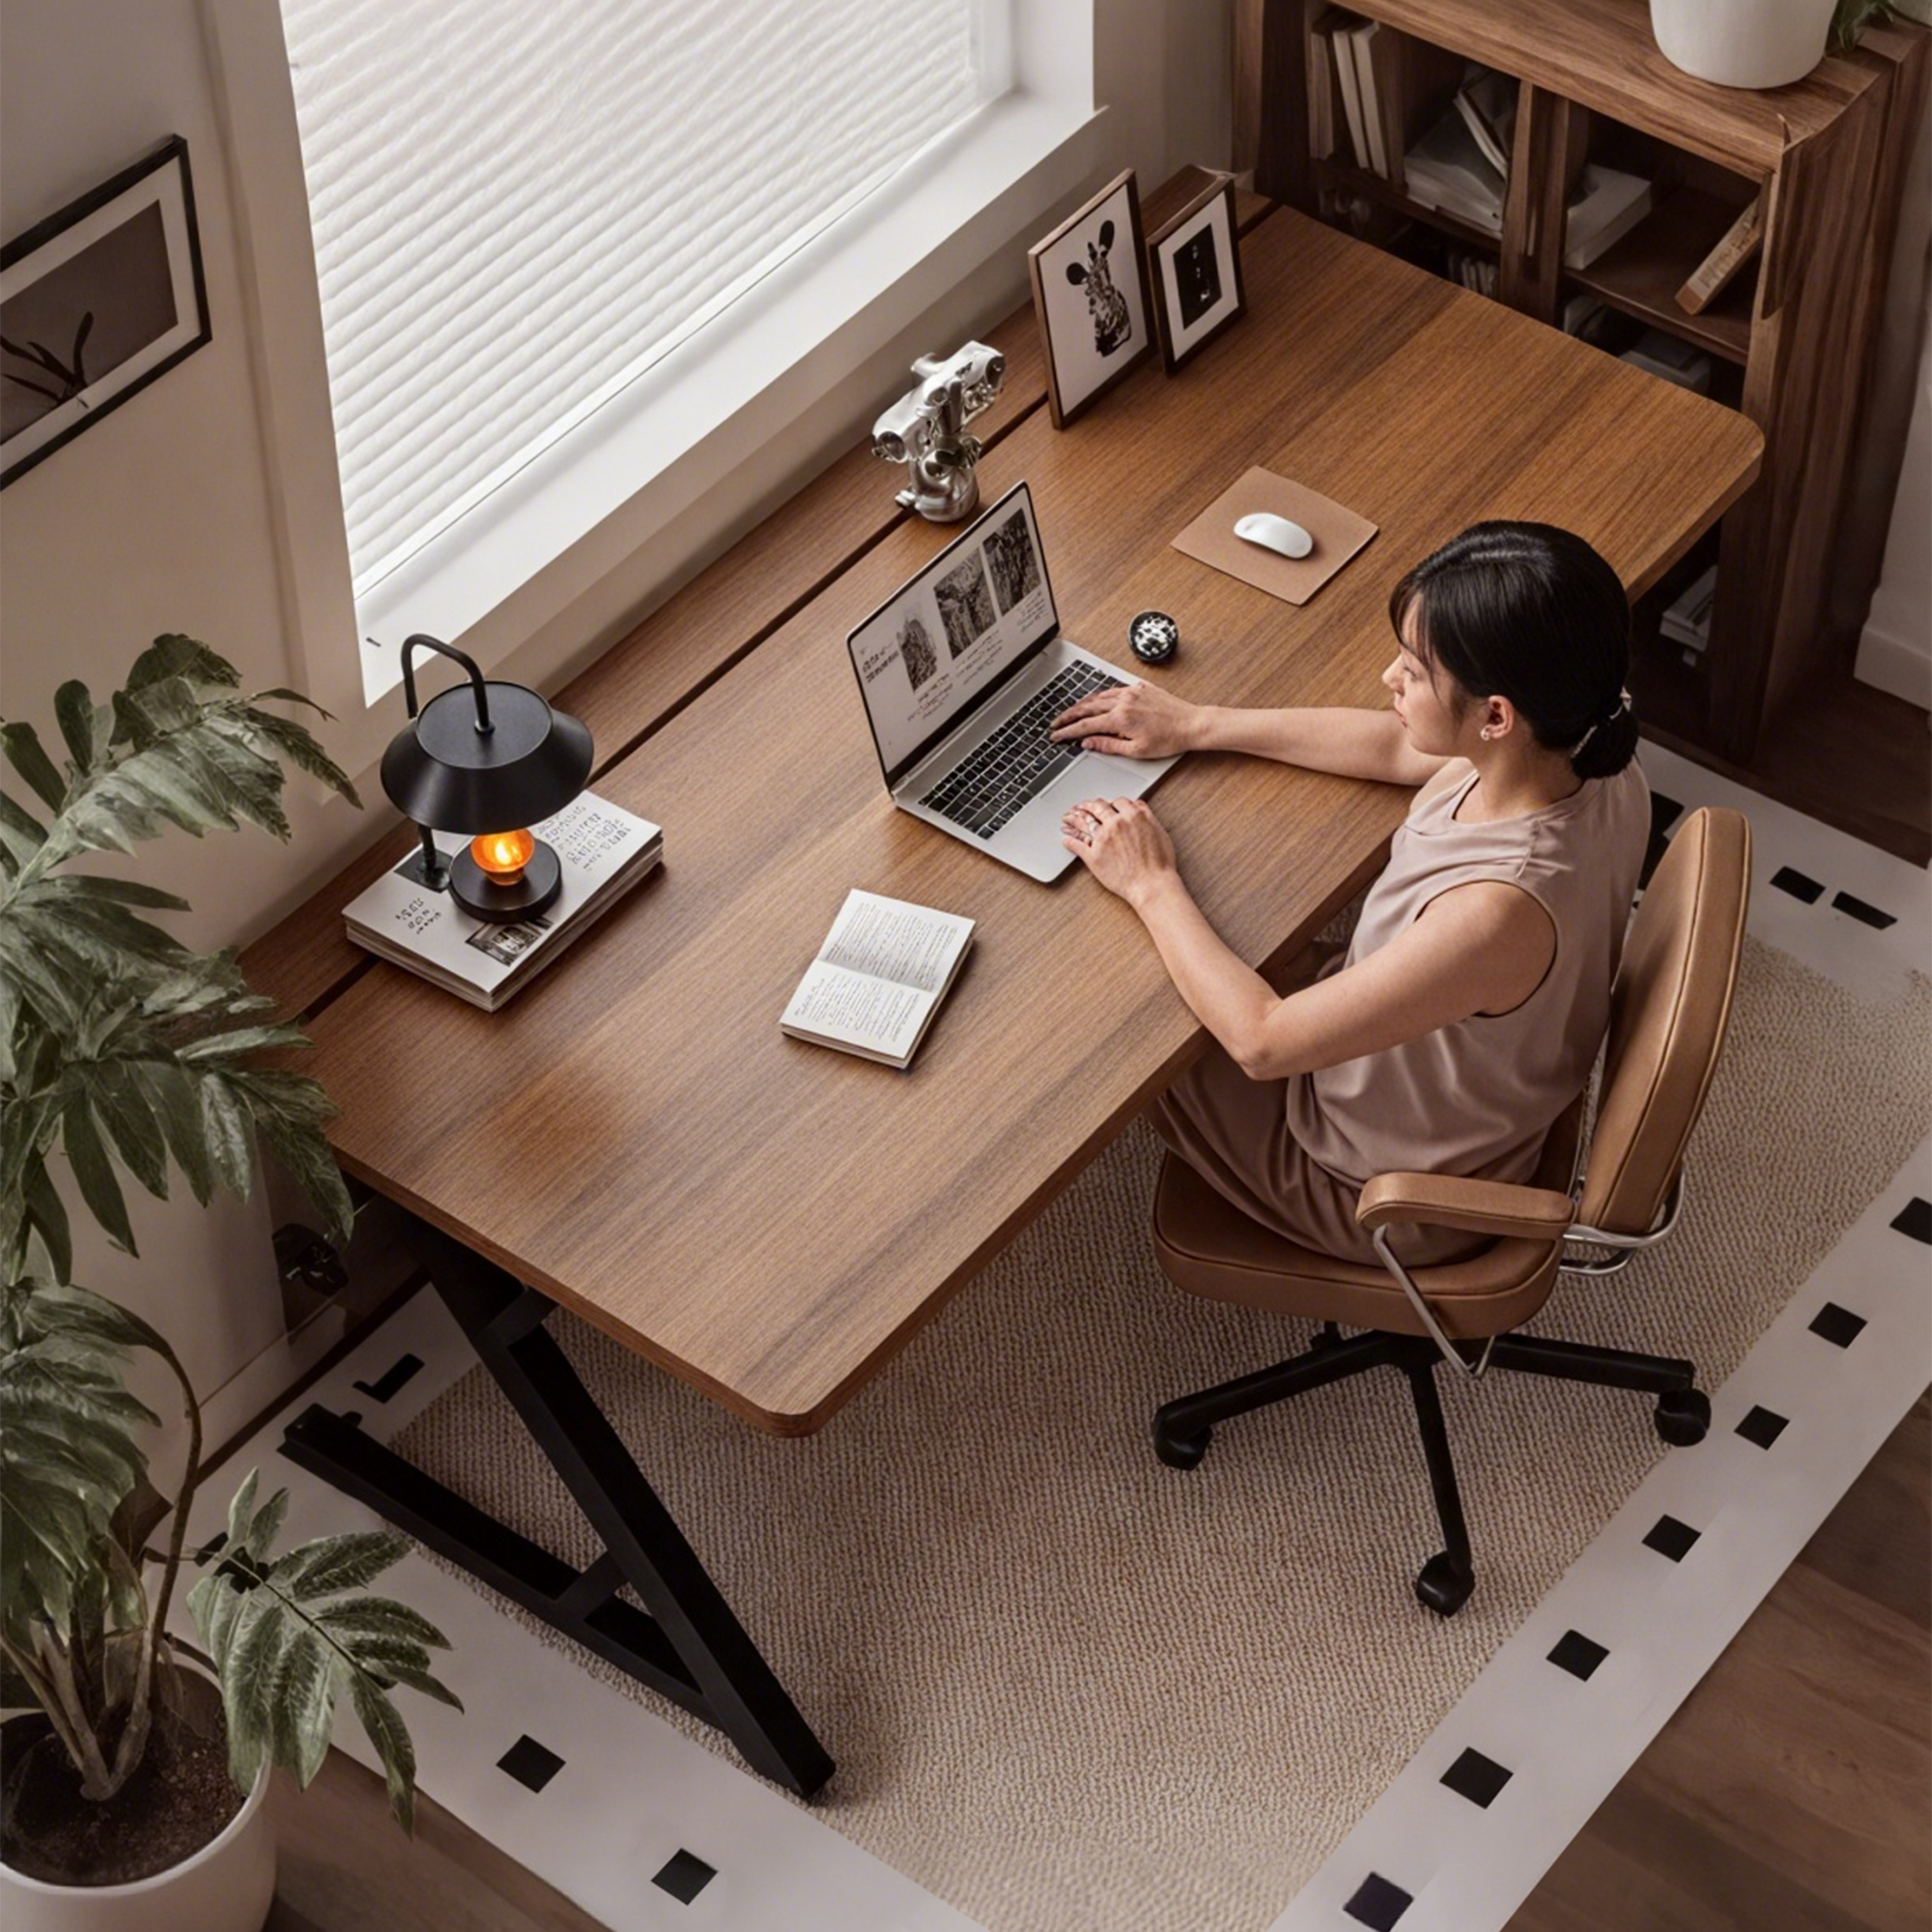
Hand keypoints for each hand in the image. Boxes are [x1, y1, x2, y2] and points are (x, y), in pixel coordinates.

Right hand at [1050, 680, 1200, 758]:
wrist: (1191, 724)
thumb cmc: (1169, 739)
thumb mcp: (1136, 751)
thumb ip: (1108, 745)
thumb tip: (1088, 743)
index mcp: (1120, 718)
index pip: (1085, 725)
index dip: (1067, 732)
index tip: (1056, 736)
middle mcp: (1123, 701)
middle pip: (1086, 708)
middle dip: (1068, 716)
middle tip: (1056, 724)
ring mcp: (1131, 692)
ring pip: (1097, 696)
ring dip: (1081, 705)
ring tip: (1070, 713)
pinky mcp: (1139, 688)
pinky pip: (1112, 690)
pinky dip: (1099, 696)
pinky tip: (1095, 701)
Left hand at [1061, 796, 1178, 906]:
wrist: (1151, 885)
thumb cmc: (1159, 864)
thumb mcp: (1159, 832)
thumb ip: (1147, 817)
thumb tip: (1138, 808)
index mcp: (1133, 816)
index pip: (1117, 802)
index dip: (1110, 803)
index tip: (1106, 805)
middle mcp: (1116, 823)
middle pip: (1098, 808)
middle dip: (1089, 806)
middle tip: (1083, 807)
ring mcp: (1102, 839)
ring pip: (1084, 822)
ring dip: (1074, 818)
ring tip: (1068, 818)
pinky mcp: (1093, 855)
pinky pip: (1077, 844)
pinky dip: (1070, 841)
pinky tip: (1066, 839)